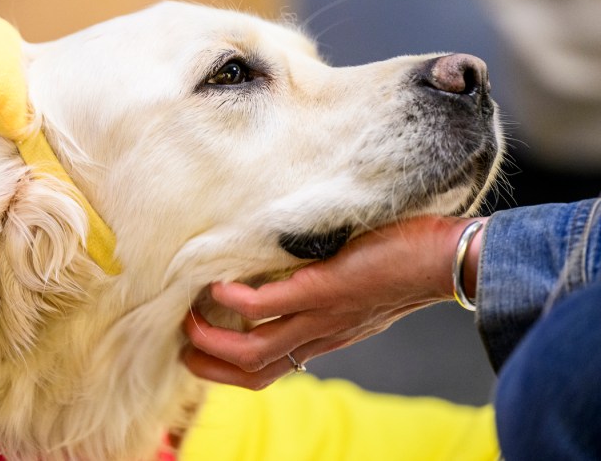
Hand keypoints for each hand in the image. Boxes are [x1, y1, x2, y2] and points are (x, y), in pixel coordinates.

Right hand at [182, 215, 486, 389]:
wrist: (448, 260)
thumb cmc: (407, 266)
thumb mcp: (361, 294)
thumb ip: (327, 293)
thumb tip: (293, 271)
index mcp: (324, 336)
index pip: (270, 369)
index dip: (230, 368)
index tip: (205, 348)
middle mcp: (318, 334)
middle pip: (252, 372)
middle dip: (209, 366)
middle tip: (184, 341)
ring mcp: (319, 315)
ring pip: (252, 350)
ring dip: (212, 340)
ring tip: (191, 316)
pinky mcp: (324, 289)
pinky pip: (266, 306)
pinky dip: (235, 301)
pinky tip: (219, 285)